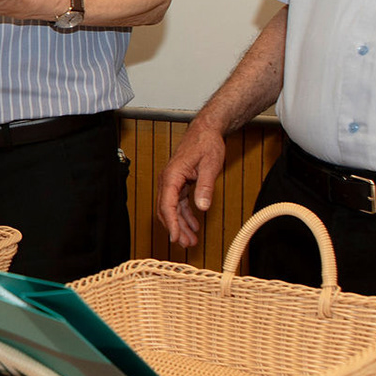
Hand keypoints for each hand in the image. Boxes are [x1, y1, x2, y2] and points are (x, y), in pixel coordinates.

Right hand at [156, 123, 228, 248]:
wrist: (206, 131)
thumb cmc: (206, 143)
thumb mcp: (210, 165)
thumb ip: (205, 187)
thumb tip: (202, 207)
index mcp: (172, 175)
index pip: (167, 204)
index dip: (171, 223)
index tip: (175, 237)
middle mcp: (168, 180)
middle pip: (166, 210)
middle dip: (175, 228)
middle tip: (185, 244)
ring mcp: (173, 182)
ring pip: (171, 209)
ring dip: (180, 224)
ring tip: (191, 240)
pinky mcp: (179, 183)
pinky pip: (178, 203)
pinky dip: (185, 215)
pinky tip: (194, 225)